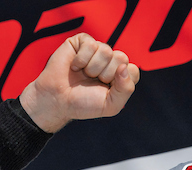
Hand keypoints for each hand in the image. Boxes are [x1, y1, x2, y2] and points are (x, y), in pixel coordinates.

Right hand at [18, 33, 140, 132]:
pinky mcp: (82, 42)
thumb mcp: (111, 105)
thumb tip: (124, 66)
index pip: (134, 70)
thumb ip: (125, 89)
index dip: (121, 81)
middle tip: (93, 81)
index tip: (107, 90)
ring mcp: (97, 50)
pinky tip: (75, 66)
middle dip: (106, 74)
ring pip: (106, 50)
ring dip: (93, 68)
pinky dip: (82, 59)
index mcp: (120, 76)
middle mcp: (111, 61)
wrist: (57, 99)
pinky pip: (91, 44)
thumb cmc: (83, 103)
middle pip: (122, 58)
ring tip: (83, 74)